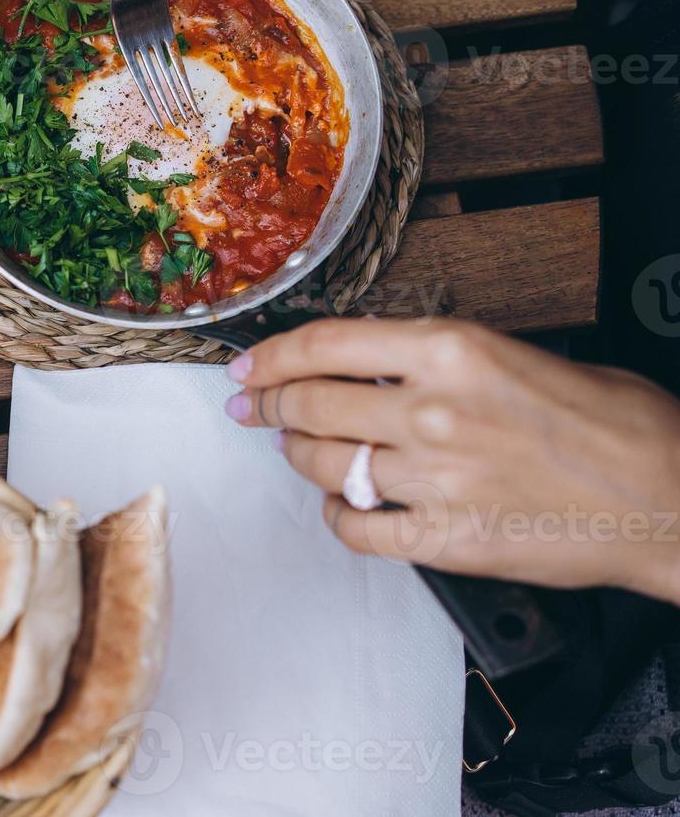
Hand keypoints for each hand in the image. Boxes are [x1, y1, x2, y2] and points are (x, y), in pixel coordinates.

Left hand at [223, 318, 679, 604]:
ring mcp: (433, 480)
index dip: (271, 356)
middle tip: (251, 409)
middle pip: (309, 404)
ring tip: (293, 449)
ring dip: (297, 456)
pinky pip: (356, 529)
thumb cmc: (614, 423)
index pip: (324, 345)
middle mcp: (430, 412)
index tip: (247, 366)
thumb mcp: (518, 354)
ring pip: (322, 466)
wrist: (670, 500)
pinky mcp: (444, 540)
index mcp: (450, 351)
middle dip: (268, 406)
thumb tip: (372, 369)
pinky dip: (336, 517)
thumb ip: (438, 361)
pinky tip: (340, 506)